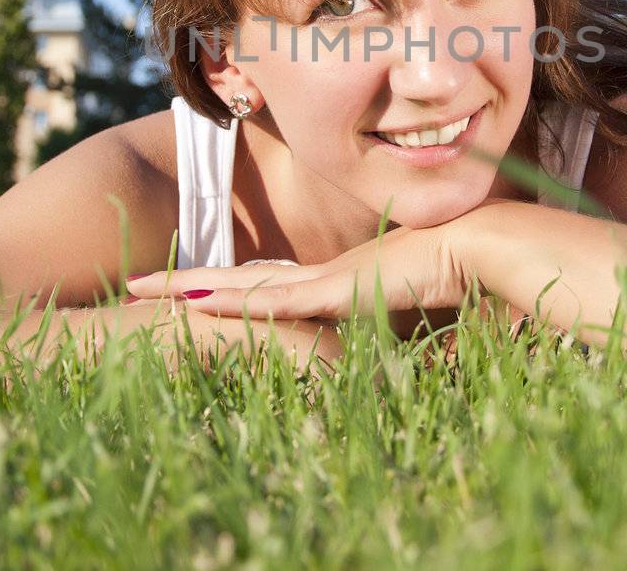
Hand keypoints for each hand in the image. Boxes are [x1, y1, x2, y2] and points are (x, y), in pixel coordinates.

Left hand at [124, 221, 474, 323]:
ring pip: (241, 284)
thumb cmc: (471, 287)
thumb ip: (412, 353)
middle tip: (137, 283)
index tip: (200, 290)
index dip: (235, 288)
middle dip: (188, 282)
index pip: (275, 286)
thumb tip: (414, 376)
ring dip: (188, 287)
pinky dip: (230, 301)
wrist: (489, 250)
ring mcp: (325, 277)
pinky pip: (271, 298)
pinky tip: (191, 302)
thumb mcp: (431, 330)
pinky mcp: (334, 287)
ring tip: (137, 288)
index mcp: (343, 282)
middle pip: (241, 279)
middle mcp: (324, 274)